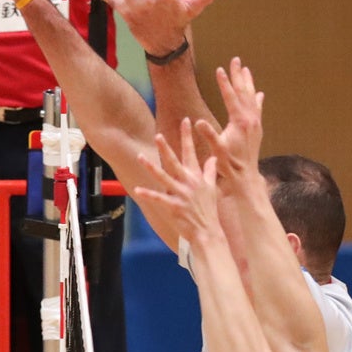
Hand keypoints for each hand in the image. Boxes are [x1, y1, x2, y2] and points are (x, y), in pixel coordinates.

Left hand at [132, 119, 220, 243]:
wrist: (208, 230)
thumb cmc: (208, 209)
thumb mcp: (212, 187)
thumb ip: (211, 171)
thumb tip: (214, 157)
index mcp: (196, 176)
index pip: (191, 152)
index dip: (188, 136)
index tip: (185, 120)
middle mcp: (188, 182)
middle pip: (175, 161)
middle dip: (166, 148)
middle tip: (158, 135)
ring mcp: (181, 194)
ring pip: (164, 177)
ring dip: (151, 167)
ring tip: (140, 157)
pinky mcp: (174, 206)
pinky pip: (159, 198)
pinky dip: (148, 194)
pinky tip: (137, 189)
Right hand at [193, 57, 264, 182]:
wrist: (245, 176)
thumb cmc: (228, 164)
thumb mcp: (216, 150)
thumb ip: (209, 135)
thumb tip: (198, 122)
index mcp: (239, 122)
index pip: (231, 97)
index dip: (224, 83)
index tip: (219, 69)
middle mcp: (250, 119)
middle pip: (244, 92)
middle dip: (238, 75)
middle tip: (235, 60)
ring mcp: (255, 123)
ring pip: (252, 97)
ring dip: (248, 83)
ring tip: (246, 69)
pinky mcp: (257, 129)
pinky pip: (257, 108)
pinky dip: (256, 99)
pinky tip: (258, 94)